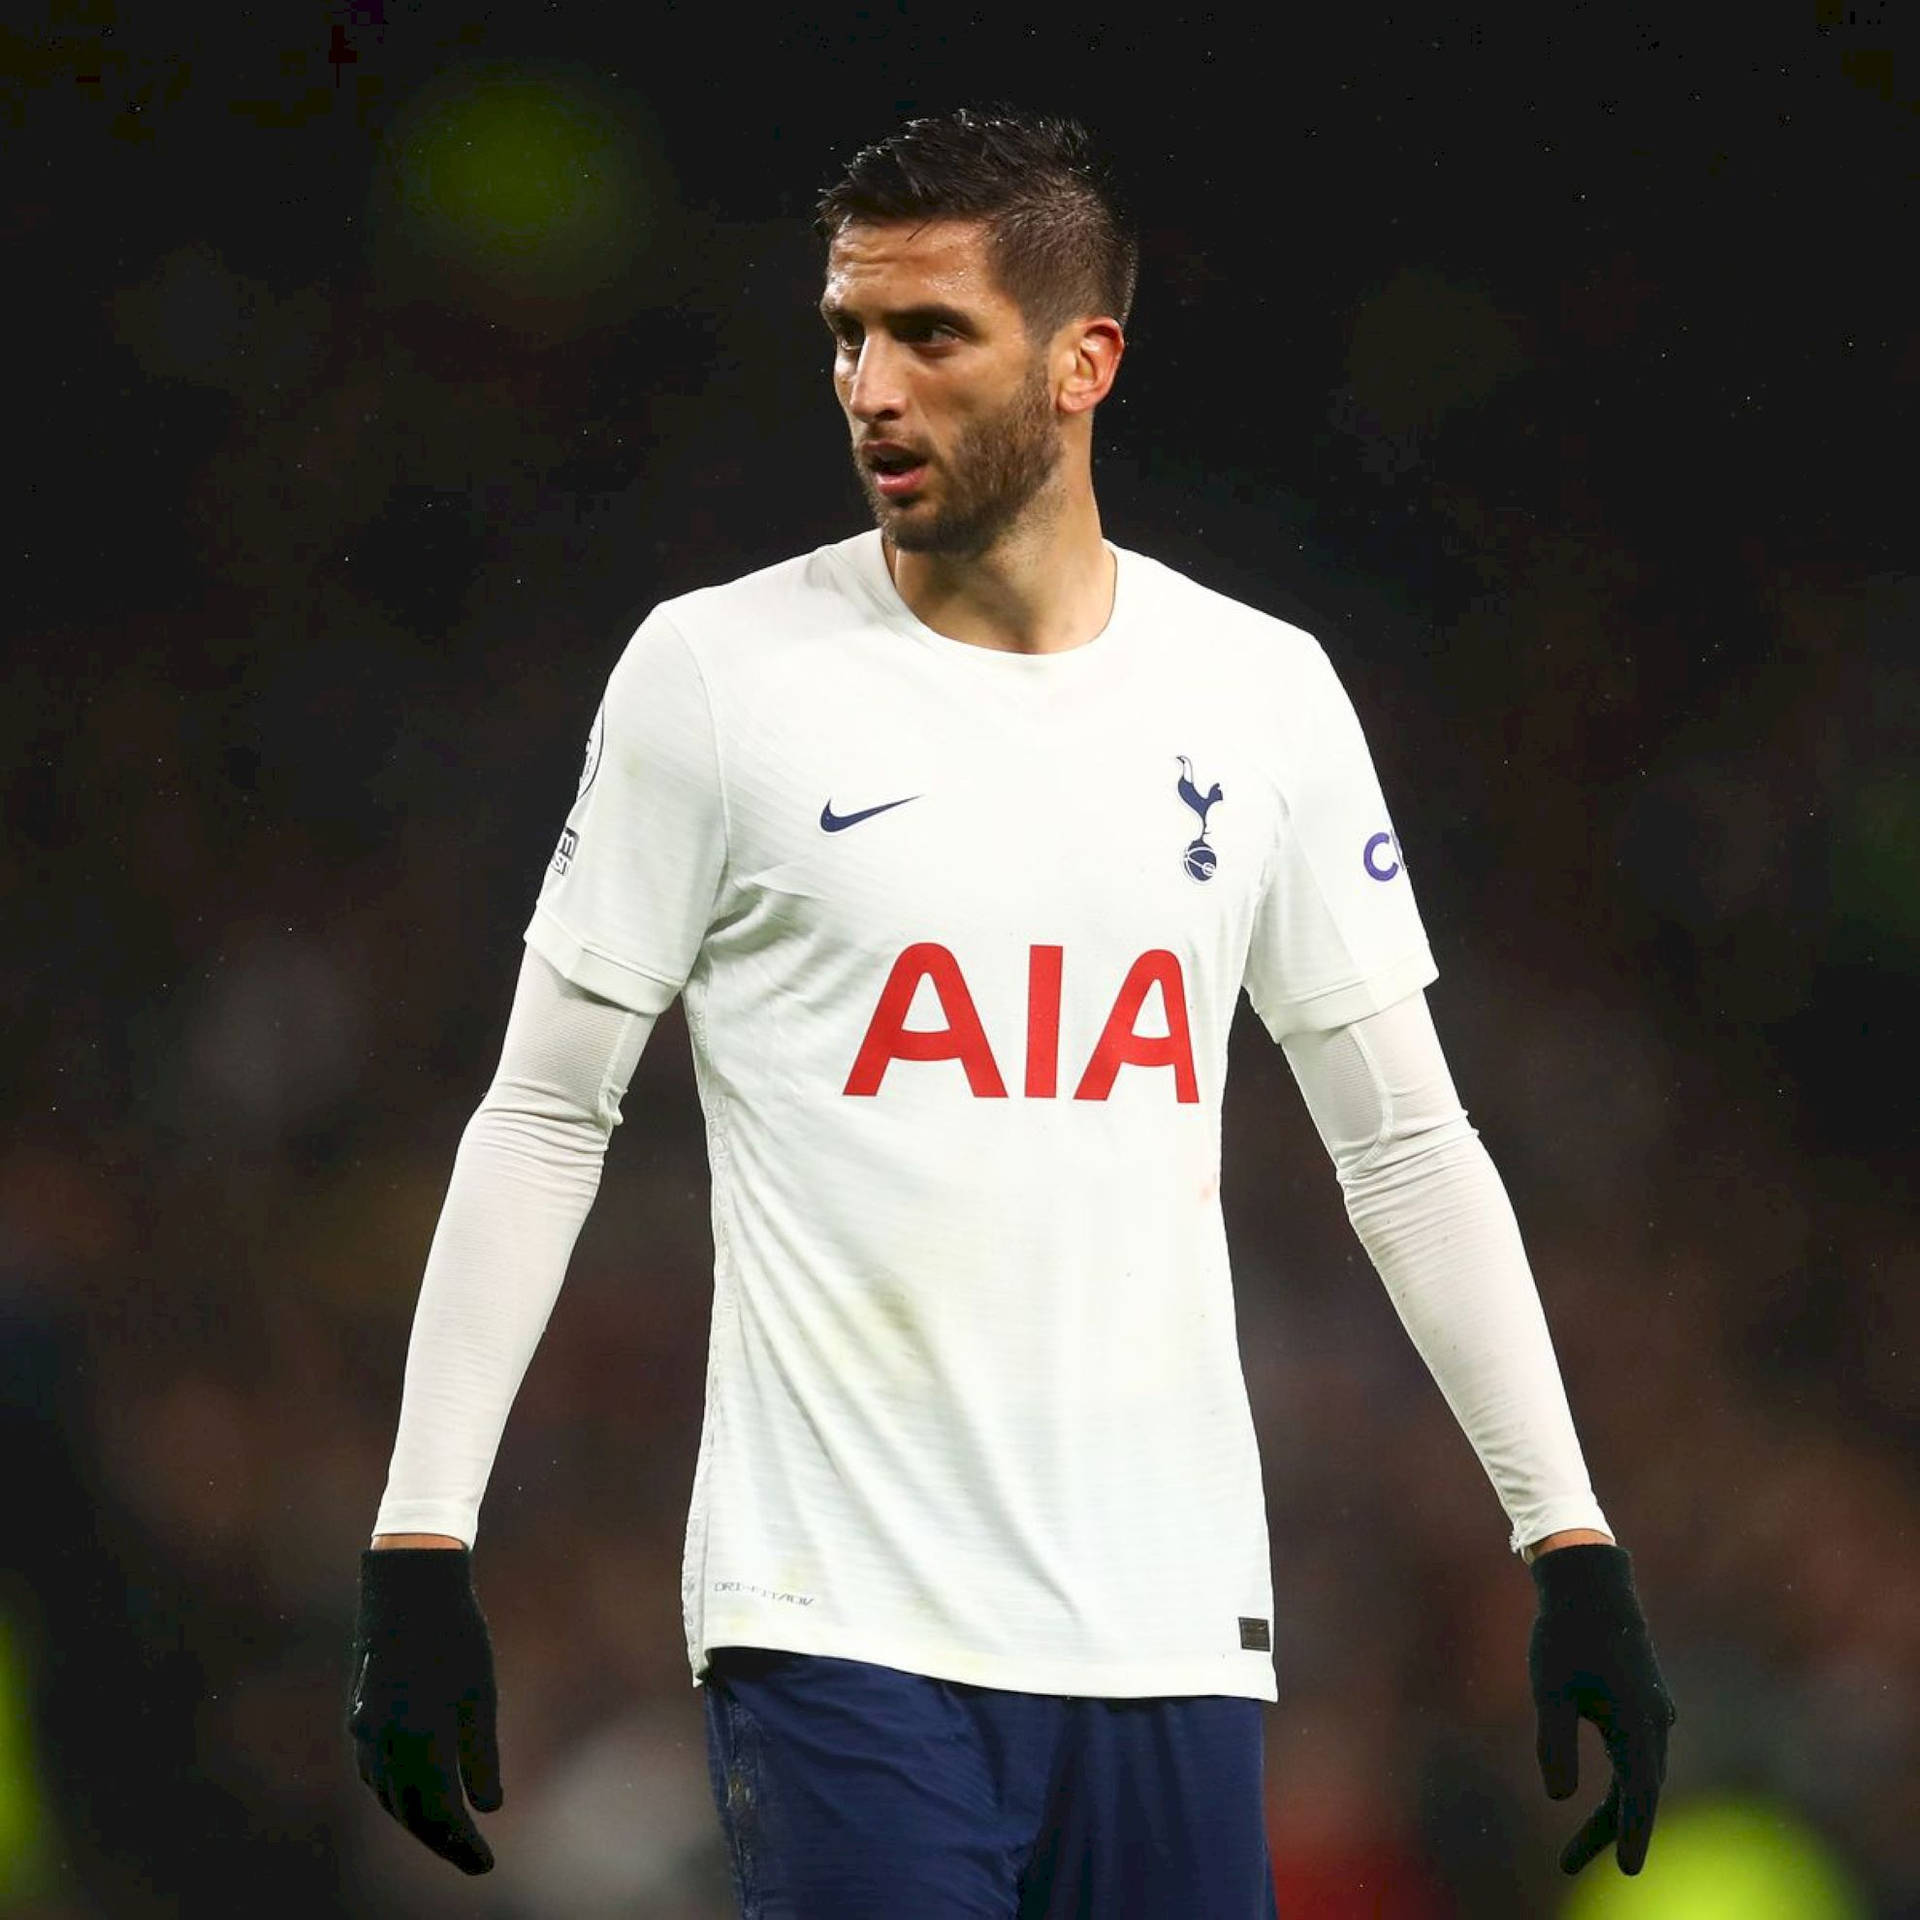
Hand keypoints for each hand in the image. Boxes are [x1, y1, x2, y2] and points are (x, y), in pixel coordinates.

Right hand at [347, 1546, 502, 1873]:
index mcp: (418, 1741)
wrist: (408, 1588)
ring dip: (417, 1822)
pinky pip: (375, 1774)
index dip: (462, 1846)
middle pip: (410, 1814)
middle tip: (473, 1859)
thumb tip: (488, 1808)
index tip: (486, 1865)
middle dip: (441, 1841)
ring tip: (450, 1834)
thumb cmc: (455, 1636)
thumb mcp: (480, 1695)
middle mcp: (383, 1744)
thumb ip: (481, 1755)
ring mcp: (366, 1731)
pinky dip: (397, 1795)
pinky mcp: (361, 1716)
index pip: (440, 1814)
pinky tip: (415, 1795)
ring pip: (388, 1797)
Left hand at [1528, 1543, 1675, 1875]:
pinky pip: (1638, 1758)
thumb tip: (1558, 1797)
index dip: (1634, 1836)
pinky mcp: (1644, 1705)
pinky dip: (1623, 1786)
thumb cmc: (1565, 1633)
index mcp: (1636, 1722)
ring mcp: (1652, 1713)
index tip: (1631, 1873)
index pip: (1638, 1795)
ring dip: (1615, 1812)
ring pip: (1639, 1777)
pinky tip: (1609, 1803)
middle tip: (1568, 1865)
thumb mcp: (1550, 1688)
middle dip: (1609, 1834)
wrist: (1591, 1585)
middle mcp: (1653, 1723)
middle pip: (1637, 1793)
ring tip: (1578, 1847)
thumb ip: (1554, 1742)